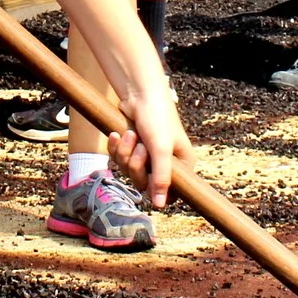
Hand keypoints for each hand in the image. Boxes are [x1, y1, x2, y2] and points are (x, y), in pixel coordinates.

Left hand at [105, 86, 194, 208]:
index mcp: (181, 164)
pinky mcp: (131, 147)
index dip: (156, 188)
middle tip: (140, 147)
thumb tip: (160, 206)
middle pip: (144, 182)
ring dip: (125, 153)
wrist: (139, 91)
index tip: (147, 178)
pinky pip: (118, 158)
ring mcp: (146, 155)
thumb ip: (161, 179)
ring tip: (129, 134)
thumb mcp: (161, 149)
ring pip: (128, 170)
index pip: (171, 192)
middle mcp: (164, 162)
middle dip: (136, 164)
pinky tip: (116, 135)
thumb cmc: (157, 117)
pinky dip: (116, 147)